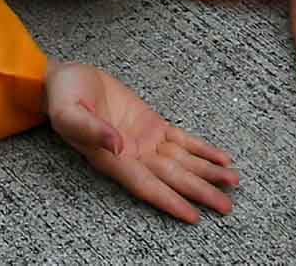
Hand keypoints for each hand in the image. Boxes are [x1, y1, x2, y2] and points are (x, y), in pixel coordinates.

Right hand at [44, 63, 238, 223]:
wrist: (64, 80)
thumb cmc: (63, 97)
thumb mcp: (68, 110)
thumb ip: (90, 129)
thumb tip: (116, 146)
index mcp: (111, 159)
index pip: (146, 186)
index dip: (169, 201)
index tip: (192, 216)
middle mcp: (132, 156)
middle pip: (172, 178)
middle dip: (199, 192)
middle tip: (226, 206)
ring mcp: (144, 142)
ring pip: (182, 162)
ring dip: (207, 172)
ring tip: (233, 182)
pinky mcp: (152, 125)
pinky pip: (182, 140)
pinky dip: (203, 149)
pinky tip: (221, 158)